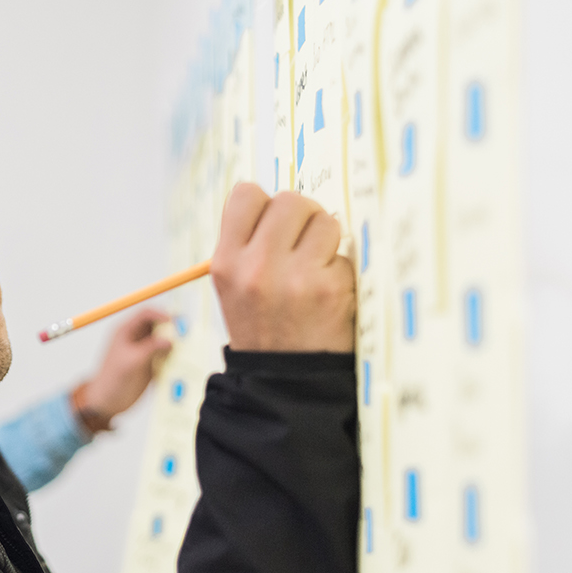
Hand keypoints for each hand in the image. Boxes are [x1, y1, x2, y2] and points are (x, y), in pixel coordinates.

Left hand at [77, 307, 174, 427]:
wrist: (108, 402)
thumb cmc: (112, 380)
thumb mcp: (131, 362)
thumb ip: (150, 348)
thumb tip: (169, 340)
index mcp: (126, 332)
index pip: (145, 314)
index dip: (160, 314)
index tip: (173, 322)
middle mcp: (136, 338)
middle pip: (158, 325)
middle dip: (172, 328)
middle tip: (185, 334)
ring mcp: (144, 351)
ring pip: (164, 340)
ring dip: (175, 344)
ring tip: (186, 349)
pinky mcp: (151, 364)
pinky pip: (166, 356)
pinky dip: (174, 358)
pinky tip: (180, 363)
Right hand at [210, 183, 354, 352]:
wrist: (284, 378)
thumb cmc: (262, 324)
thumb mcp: (234, 283)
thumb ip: (250, 242)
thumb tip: (286, 203)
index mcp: (226, 261)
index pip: (246, 194)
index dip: (265, 204)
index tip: (272, 225)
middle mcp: (256, 266)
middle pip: (290, 200)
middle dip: (303, 216)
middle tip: (303, 243)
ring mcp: (295, 278)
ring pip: (325, 220)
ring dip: (326, 239)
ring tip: (316, 267)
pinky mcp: (330, 289)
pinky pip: (345, 254)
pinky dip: (340, 270)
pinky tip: (327, 293)